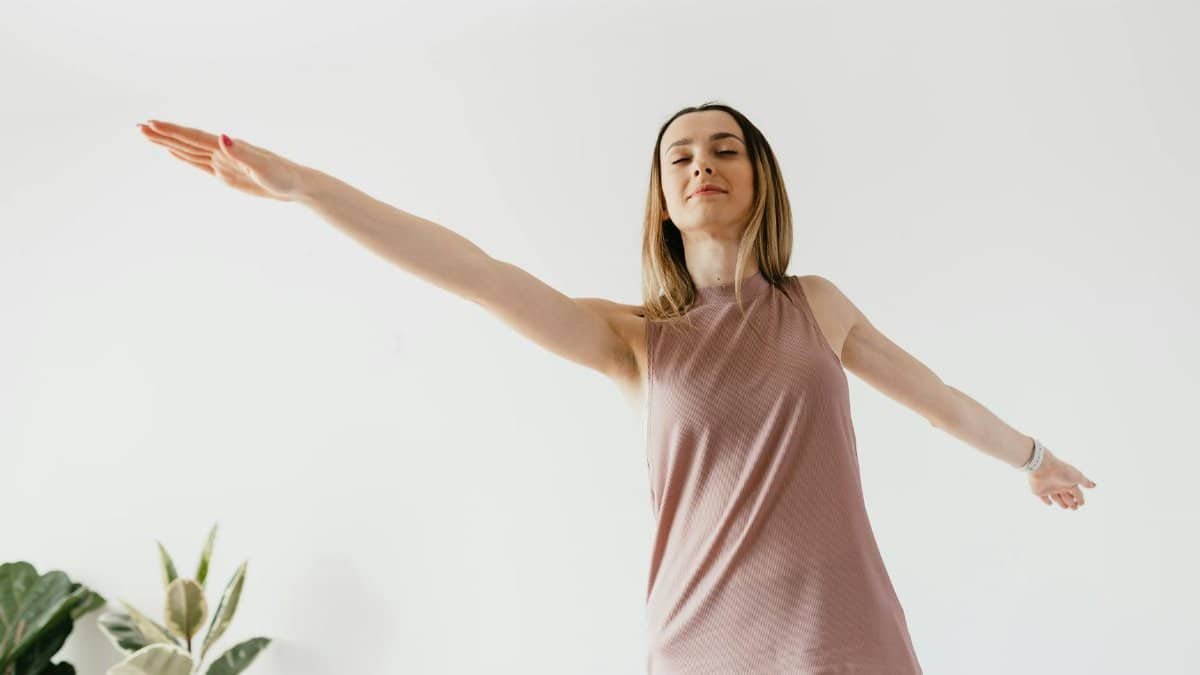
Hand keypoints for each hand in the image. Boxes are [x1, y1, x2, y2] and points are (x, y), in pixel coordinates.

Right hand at [137, 119, 304, 200]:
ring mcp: (223, 162)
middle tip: (139, 127)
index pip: (195, 137)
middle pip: (187, 141)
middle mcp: (223, 152)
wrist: (296, 184)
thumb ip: (242, 153)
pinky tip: (174, 153)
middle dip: (163, 134)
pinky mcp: (226, 174)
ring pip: (189, 151)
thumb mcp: (263, 167)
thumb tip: (223, 137)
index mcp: (229, 147)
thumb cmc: (283, 176)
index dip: (173, 132)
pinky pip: (199, 164)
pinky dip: (184, 157)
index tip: (151, 124)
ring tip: (148, 135)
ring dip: (168, 143)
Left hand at [1028, 449, 1096, 509]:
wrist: (1043, 466)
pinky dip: (1047, 502)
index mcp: (1069, 483)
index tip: (1081, 504)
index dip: (1080, 499)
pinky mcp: (1039, 491)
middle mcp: (1060, 486)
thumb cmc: (1061, 471)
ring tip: (1066, 507)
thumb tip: (1094, 485)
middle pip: (1068, 497)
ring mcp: (1050, 488)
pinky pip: (1044, 498)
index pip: (1077, 493)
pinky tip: (1050, 503)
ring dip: (1062, 504)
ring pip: (1057, 499)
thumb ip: (1085, 481)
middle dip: (1072, 503)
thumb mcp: (1076, 476)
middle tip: (1074, 507)